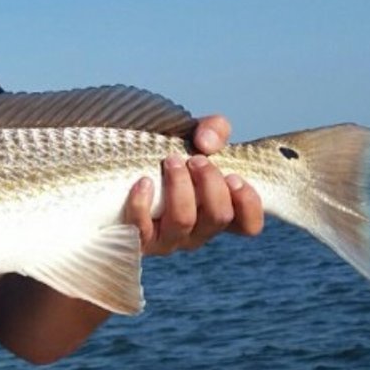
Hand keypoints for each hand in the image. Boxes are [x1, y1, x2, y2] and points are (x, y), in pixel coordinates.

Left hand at [125, 114, 263, 255]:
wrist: (120, 165)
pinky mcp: (137, 239)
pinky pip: (142, 228)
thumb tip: (207, 142)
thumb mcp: (197, 136)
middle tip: (197, 160)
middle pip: (218, 217)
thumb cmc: (170, 154)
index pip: (248, 226)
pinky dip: (143, 204)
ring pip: (183, 222)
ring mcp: (166, 239)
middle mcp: (195, 232)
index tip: (234, 176)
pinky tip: (143, 182)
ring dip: (180, 188)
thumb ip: (214, 130)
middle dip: (211, 184)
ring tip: (172, 161)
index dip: (248, 205)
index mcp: (215, 213)